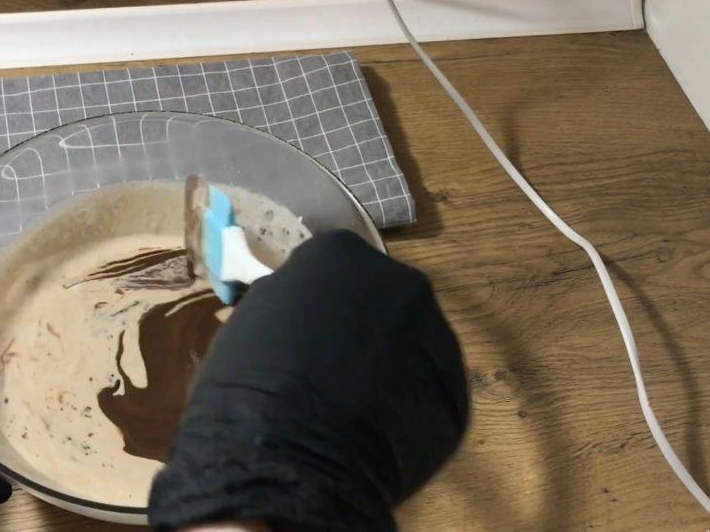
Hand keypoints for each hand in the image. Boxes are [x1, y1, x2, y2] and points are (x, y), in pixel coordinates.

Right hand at [149, 230, 468, 530]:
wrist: (287, 454)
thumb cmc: (252, 378)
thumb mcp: (254, 317)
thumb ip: (290, 300)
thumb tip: (306, 312)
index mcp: (344, 255)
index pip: (333, 265)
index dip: (316, 301)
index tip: (302, 328)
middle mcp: (402, 283)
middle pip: (383, 299)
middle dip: (362, 327)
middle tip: (331, 367)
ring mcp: (437, 336)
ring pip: (411, 346)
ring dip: (390, 367)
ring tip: (353, 407)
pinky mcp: (457, 394)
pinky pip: (427, 394)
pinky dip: (406, 410)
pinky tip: (376, 434)